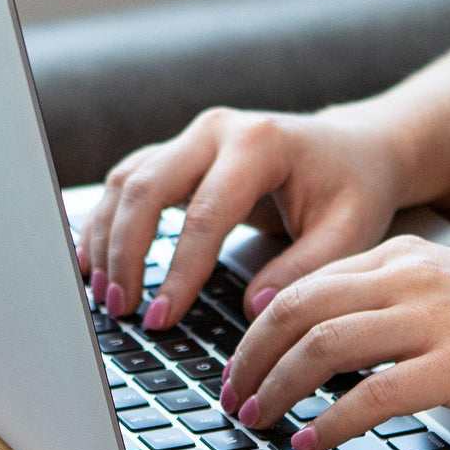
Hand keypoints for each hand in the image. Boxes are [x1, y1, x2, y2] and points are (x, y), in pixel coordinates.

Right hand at [76, 105, 406, 325]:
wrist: (356, 149)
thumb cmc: (355, 190)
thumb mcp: (350, 232)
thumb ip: (304, 270)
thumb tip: (251, 309)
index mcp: (260, 144)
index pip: (204, 214)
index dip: (178, 272)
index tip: (162, 318)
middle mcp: (217, 130)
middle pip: (146, 188)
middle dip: (125, 253)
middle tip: (121, 309)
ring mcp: (192, 137)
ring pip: (127, 182)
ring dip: (107, 239)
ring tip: (103, 296)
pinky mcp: (179, 153)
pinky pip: (129, 183)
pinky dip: (106, 222)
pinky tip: (93, 262)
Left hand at [219, 236, 449, 449]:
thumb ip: (391, 307)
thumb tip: (326, 347)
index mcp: (404, 258)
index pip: (304, 283)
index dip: (257, 327)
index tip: (237, 363)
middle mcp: (412, 278)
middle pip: (298, 309)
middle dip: (250, 356)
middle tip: (229, 394)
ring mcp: (437, 319)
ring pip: (324, 345)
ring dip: (277, 386)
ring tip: (256, 417)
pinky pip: (373, 394)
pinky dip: (330, 421)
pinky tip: (311, 441)